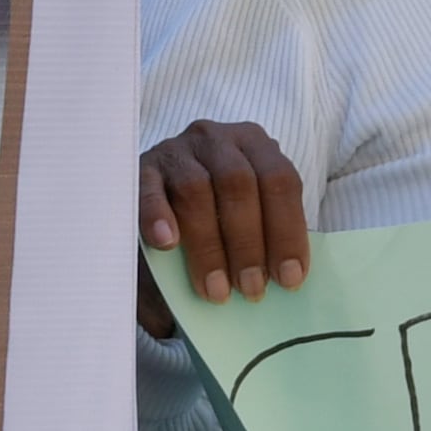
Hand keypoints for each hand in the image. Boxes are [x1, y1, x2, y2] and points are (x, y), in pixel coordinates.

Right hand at [135, 118, 304, 336]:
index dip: (287, 231)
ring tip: (215, 289)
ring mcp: (177, 151)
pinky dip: (158, 216)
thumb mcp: (245, 215)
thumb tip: (284, 280)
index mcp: (254, 145)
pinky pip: (148, 189)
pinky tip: (167, 245)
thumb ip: (263, 236)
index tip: (289, 278)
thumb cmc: (215, 213)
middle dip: (248, 243)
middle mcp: (217, 140)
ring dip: (208, 246)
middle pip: (238, 184)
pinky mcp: (141, 168)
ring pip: (195, 189)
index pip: (280, 181)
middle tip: (251, 289)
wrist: (163, 198)